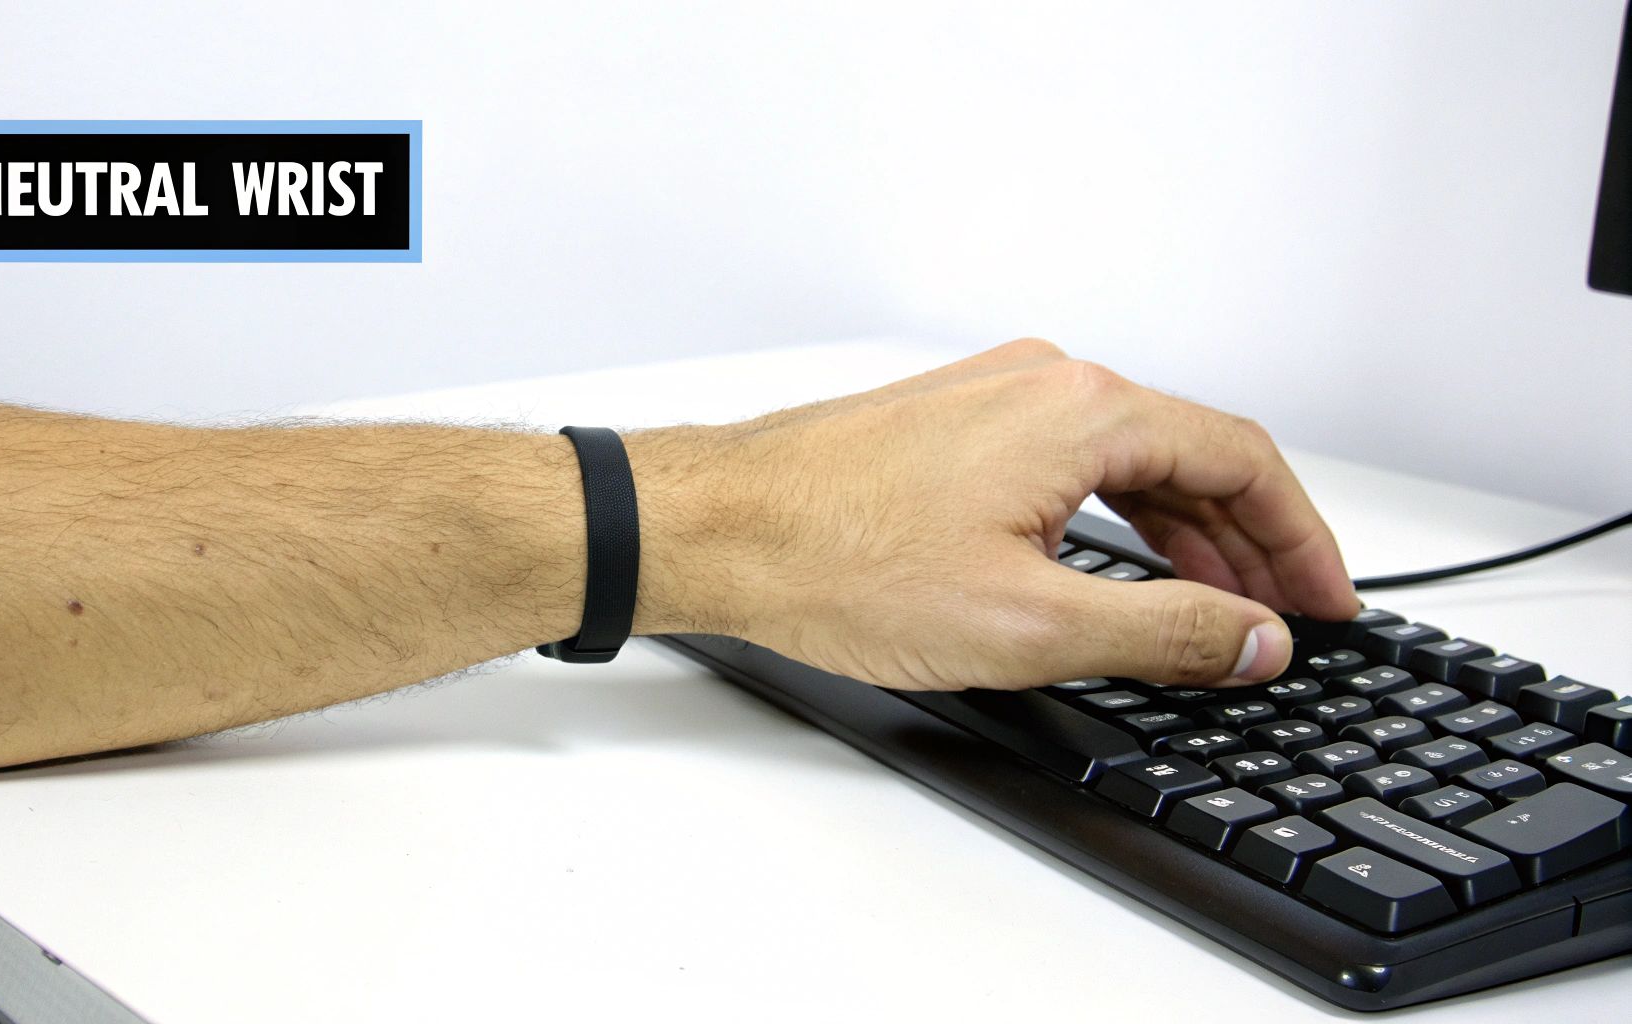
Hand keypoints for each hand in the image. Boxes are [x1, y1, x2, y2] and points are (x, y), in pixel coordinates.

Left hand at [631, 338, 1360, 690]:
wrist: (715, 529)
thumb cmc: (835, 562)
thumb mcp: (1029, 623)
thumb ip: (1165, 632)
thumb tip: (1254, 637)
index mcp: (1084, 410)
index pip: (1243, 461)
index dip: (1302, 540)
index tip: (1328, 601)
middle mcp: (1045, 381)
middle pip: (1192, 455)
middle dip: (1249, 542)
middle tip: (1284, 618)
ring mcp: (994, 395)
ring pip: (1129, 460)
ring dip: (1183, 534)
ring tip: (1215, 608)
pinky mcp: (954, 423)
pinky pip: (1071, 461)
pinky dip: (1115, 517)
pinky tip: (1118, 567)